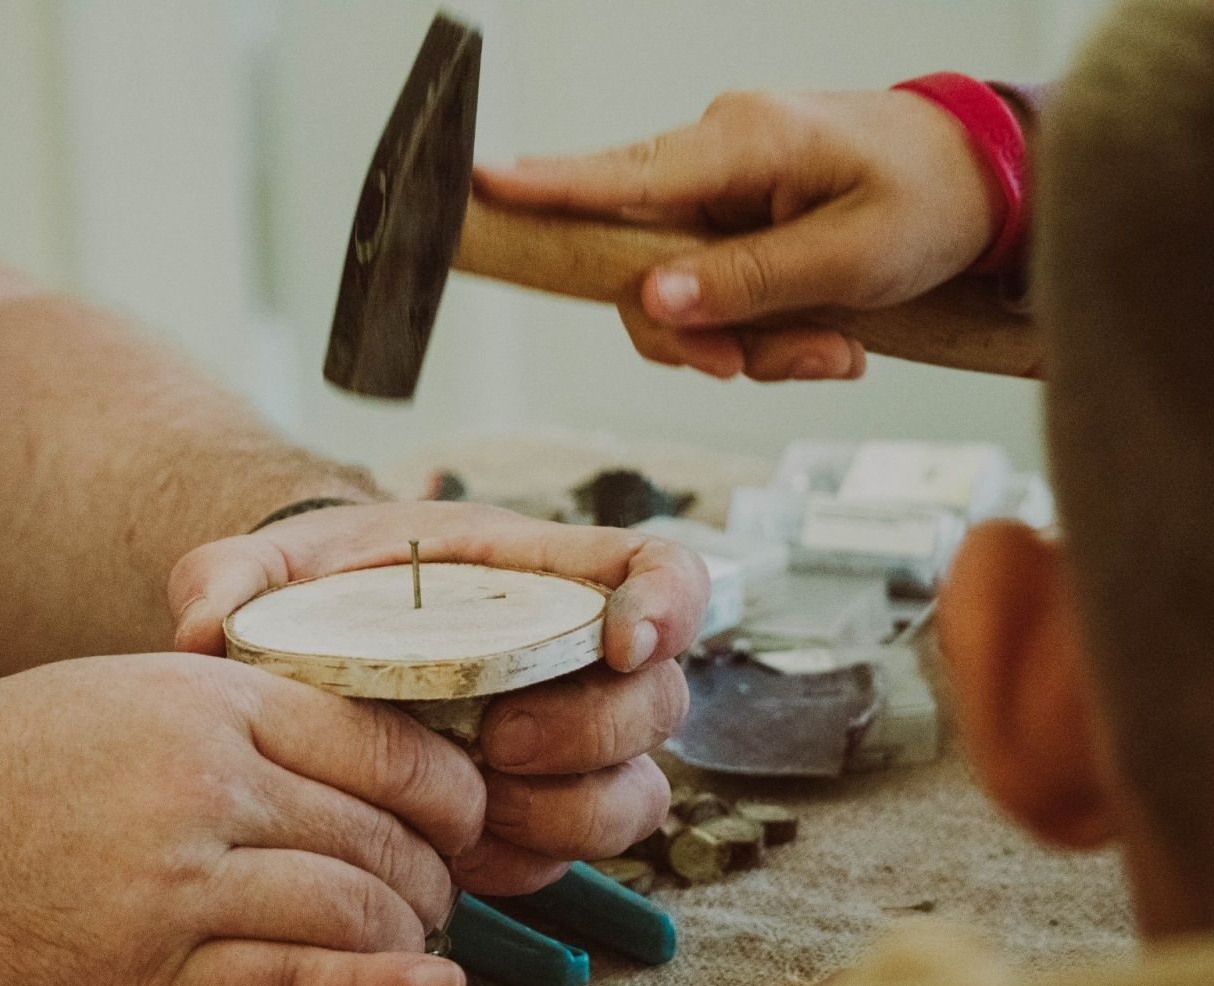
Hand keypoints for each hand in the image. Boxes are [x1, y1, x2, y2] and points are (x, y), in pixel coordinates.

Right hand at [0, 654, 484, 985]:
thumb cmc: (10, 759)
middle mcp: (209, 782)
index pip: (387, 746)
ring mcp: (180, 880)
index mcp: (214, 700)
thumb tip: (367, 761)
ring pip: (356, 910)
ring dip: (410, 933)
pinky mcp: (149, 971)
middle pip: (382, 835)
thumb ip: (252, 716)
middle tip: (438, 888)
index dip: (450, 792)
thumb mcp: (140, 692)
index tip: (463, 817)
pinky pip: (298, 985)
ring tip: (416, 937)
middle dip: (435, 873)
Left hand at [169, 501, 705, 894]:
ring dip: (568, 813)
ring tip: (475, 808)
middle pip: (661, 702)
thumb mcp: (274, 567)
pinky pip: (571, 856)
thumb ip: (232, 575)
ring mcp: (569, 745)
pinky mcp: (539, 813)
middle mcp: (576, 662)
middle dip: (595, 734)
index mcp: (539, 574)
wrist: (314, 649)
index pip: (659, 572)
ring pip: (634, 794)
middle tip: (501, 743)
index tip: (624, 641)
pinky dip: (523, 862)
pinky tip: (455, 850)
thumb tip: (202, 627)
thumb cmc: (318, 593)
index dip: (670, 605)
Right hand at [475, 89, 1001, 380]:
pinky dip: (761, 327)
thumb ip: (748, 283)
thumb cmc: (931, 201)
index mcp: (744, 142)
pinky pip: (711, 287)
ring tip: (833, 352)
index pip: (624, 173)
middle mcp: (717, 155)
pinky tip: (825, 336)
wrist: (985, 180)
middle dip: (708, 334)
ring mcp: (722, 186)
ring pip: (678, 292)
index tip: (477, 183)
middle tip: (779, 367)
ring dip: (748, 342)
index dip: (547, 186)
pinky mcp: (735, 216)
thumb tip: (654, 299)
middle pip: (642, 266)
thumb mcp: (852, 258)